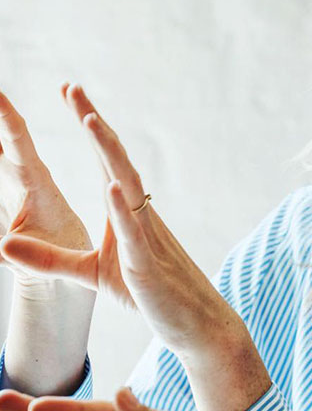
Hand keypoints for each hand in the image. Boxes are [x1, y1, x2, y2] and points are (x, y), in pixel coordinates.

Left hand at [1, 85, 269, 410]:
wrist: (193, 322)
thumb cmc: (148, 293)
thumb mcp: (90, 273)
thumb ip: (49, 259)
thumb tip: (4, 244)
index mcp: (126, 213)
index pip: (105, 160)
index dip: (89, 126)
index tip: (71, 94)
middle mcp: (138, 214)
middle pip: (115, 160)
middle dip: (94, 123)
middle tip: (73, 89)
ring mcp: (146, 235)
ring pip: (127, 185)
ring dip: (109, 153)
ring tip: (90, 121)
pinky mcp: (147, 263)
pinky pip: (136, 231)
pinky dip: (123, 207)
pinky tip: (112, 186)